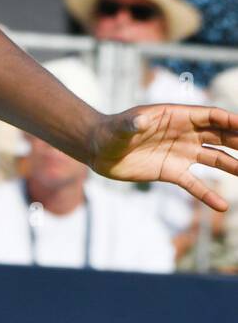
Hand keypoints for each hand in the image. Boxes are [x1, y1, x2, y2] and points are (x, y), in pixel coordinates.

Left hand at [90, 105, 237, 210]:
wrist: (99, 150)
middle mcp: (184, 134)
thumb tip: (139, 121)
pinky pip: (194, 184)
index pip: (211, 117)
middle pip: (220, 137)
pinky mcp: (172, 172)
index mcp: (176, 117)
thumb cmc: (110, 132)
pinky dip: (207, 194)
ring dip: (233, 166)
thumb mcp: (120, 127)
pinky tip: (222, 206)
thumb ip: (131, 124)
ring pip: (215, 159)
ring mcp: (180, 153)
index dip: (231, 121)